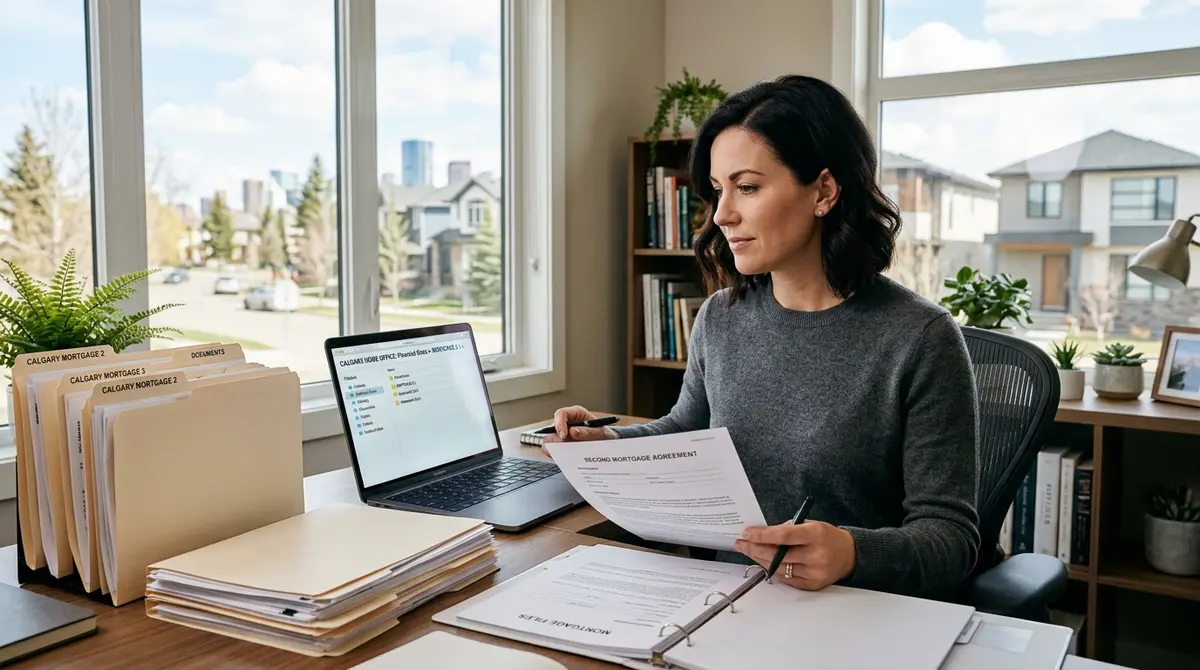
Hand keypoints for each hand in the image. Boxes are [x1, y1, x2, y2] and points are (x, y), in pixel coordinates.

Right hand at [540, 405, 618, 450]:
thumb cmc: (605, 434)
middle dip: (555, 439)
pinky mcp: (563, 445)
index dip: (559, 424)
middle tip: (561, 448)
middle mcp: (568, 423)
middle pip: (553, 428)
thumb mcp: (600, 432)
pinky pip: (556, 449)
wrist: (609, 444)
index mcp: (576, 414)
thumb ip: (587, 432)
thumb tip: (573, 432)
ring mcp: (564, 434)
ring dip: (556, 448)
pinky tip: (562, 458)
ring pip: (552, 440)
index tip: (563, 435)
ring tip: (564, 454)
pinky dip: (558, 454)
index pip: (561, 414)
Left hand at [734, 521, 855, 590]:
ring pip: (778, 568)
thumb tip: (761, 534)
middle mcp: (816, 555)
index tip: (747, 533)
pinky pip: (785, 579)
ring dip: (760, 559)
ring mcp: (814, 572)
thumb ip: (788, 528)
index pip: (784, 536)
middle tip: (741, 543)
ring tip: (749, 551)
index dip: (762, 535)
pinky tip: (763, 562)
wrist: (849, 555)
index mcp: (816, 535)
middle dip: (754, 548)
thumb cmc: (827, 537)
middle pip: (777, 555)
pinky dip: (772, 569)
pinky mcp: (811, 585)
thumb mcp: (810, 524)